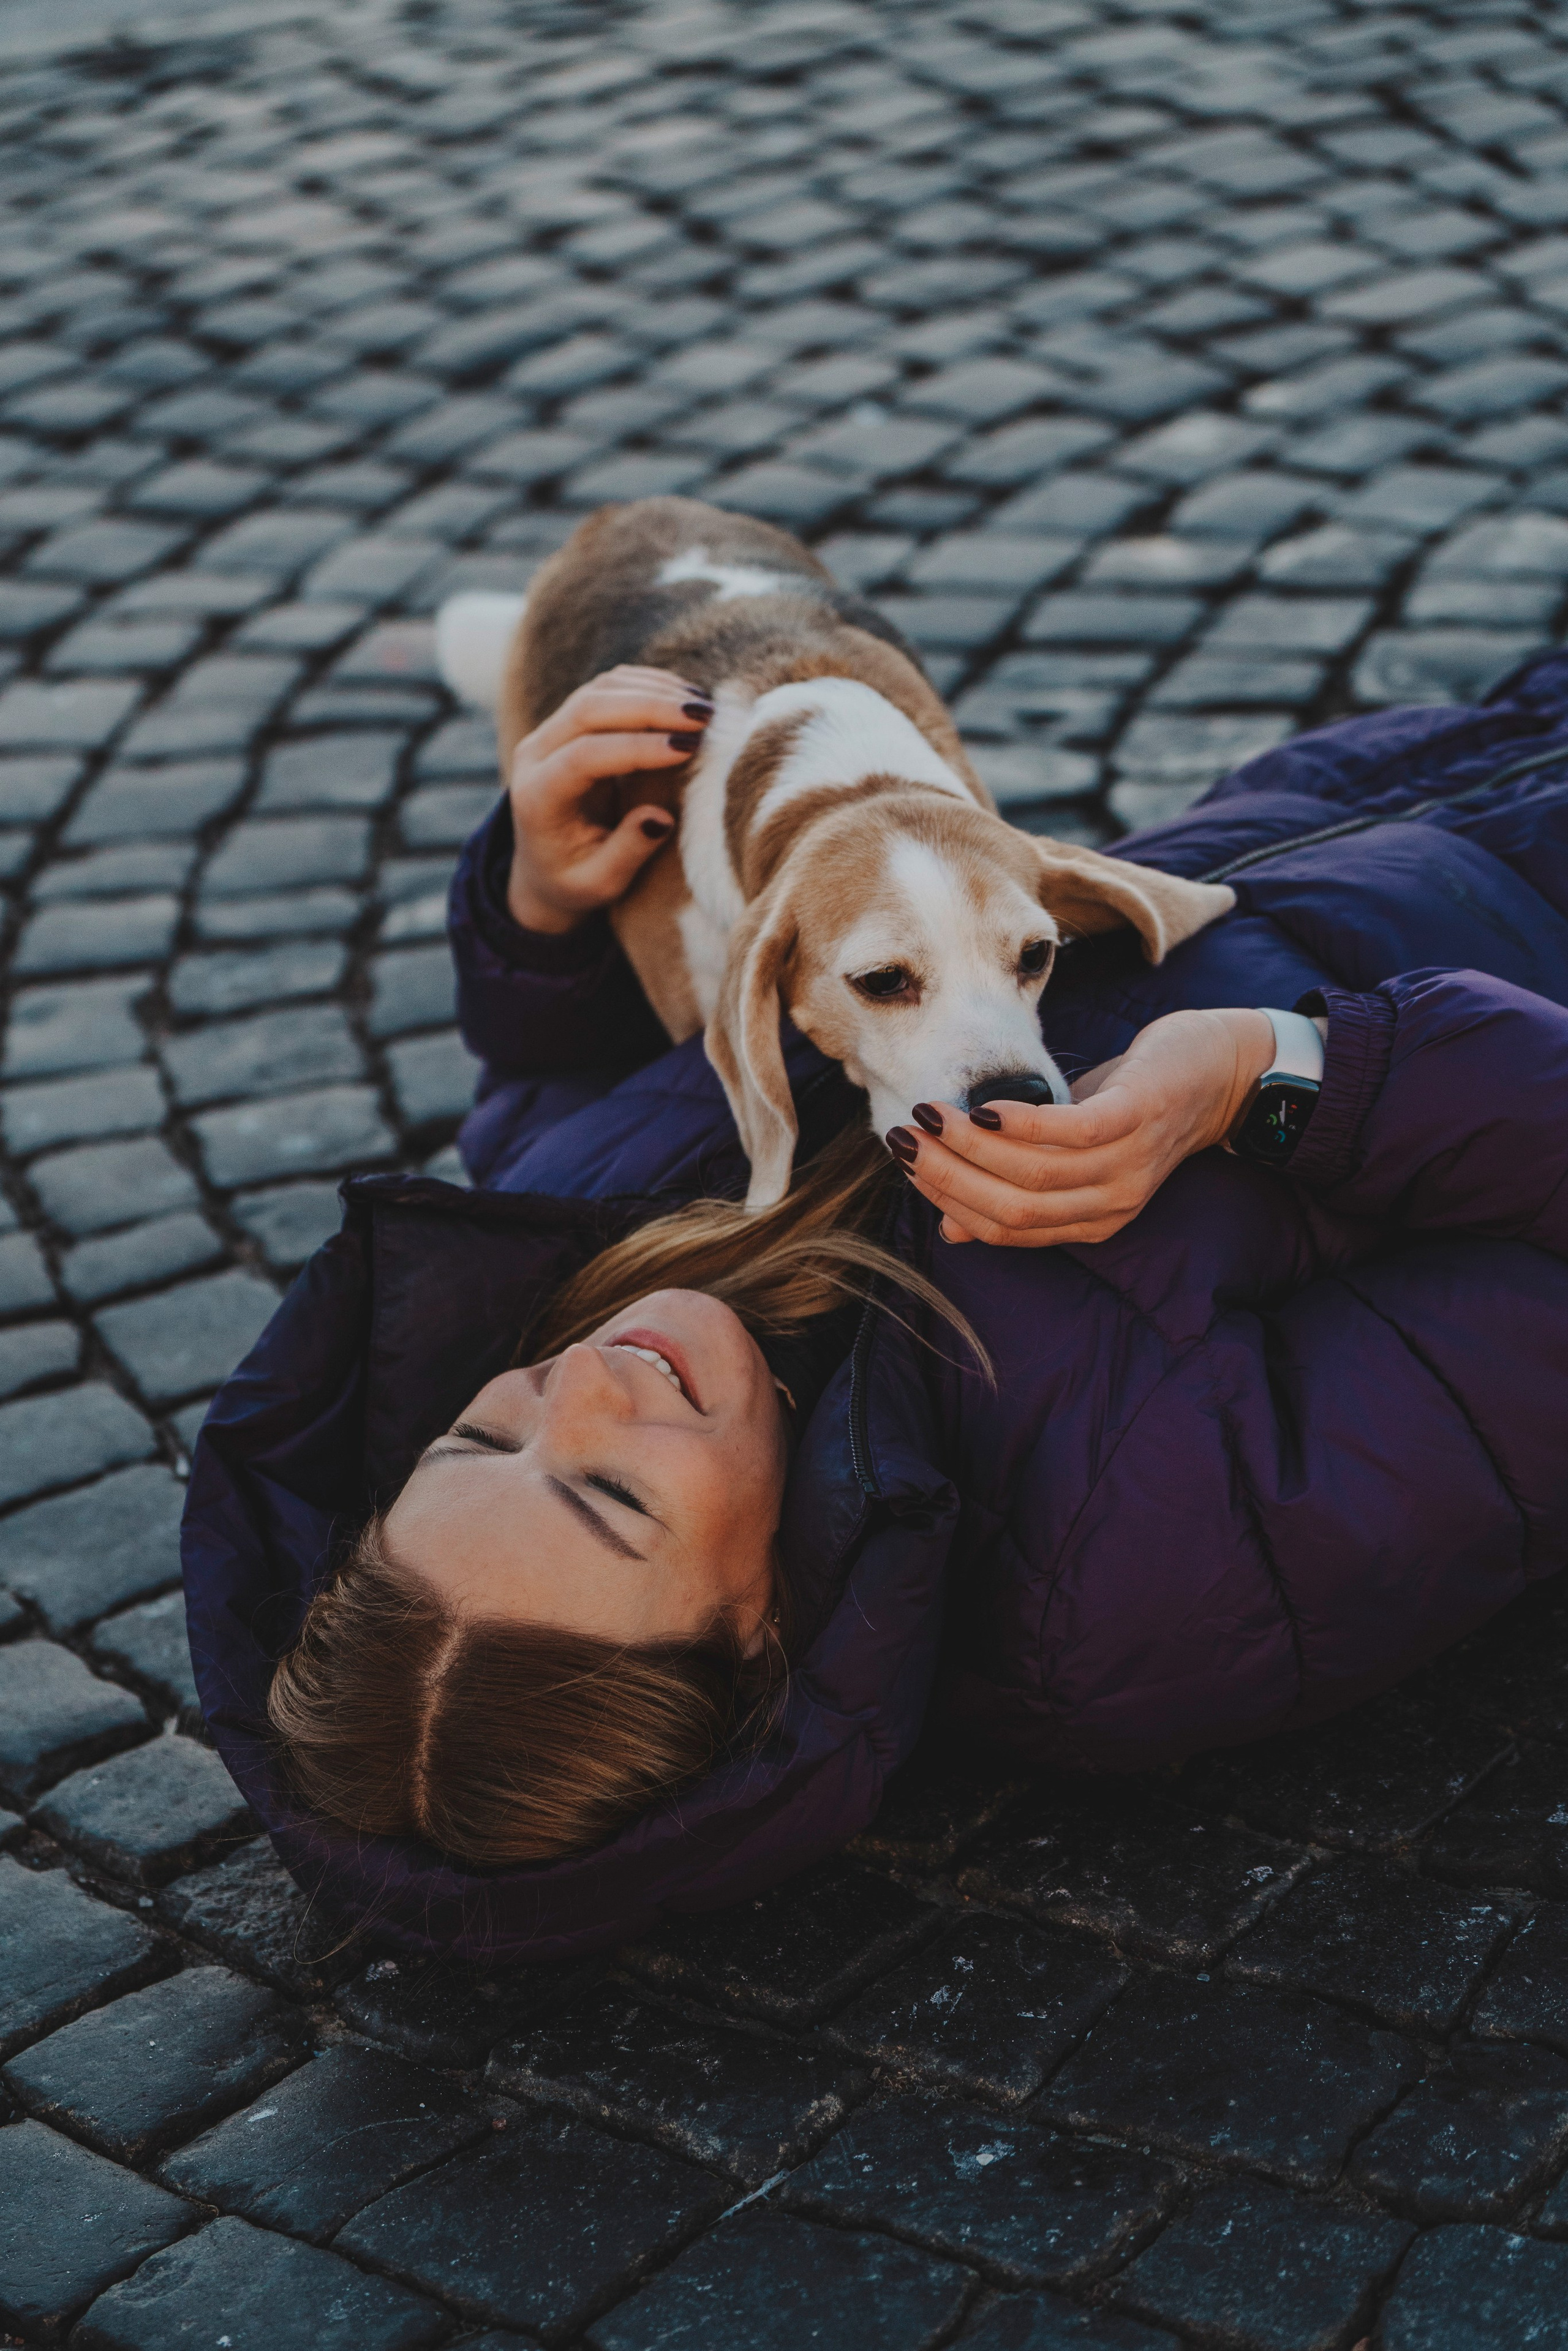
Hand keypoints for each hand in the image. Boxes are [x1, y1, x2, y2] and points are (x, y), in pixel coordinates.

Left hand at [505, 666, 712, 932]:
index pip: (583, 756)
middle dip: (651, 707)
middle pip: (589, 708)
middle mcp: (535, 754)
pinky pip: (608, 688)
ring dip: (654, 691)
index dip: (637, 747)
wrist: (544, 866)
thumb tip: (660, 819)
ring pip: (600, 690)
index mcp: (536, 796)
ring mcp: (549, 731)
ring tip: (705, 709)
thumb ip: (626, 853)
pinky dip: (648, 686)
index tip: (688, 747)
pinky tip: (685, 699)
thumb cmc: (574, 880)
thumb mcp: (599, 883)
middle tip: (705, 717)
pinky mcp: (570, 720)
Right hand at [887, 1008, 1281, 1246]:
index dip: (947, 1201)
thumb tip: (950, 1227)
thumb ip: (1016, 1186)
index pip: (1003, 1230)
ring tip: (929, 1116)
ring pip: (1032, 1174)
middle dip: (946, 1176)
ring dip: (970, 1146)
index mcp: (1089, 1222)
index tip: (905, 1163)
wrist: (1221, 1070)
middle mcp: (1110, 1206)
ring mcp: (1127, 1166)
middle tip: (901, 1139)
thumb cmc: (1133, 1106)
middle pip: (1010, 1209)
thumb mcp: (1071, 1153)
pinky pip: (1070, 1134)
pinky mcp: (1138, 1120)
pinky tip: (985, 1107)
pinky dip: (1021, 1124)